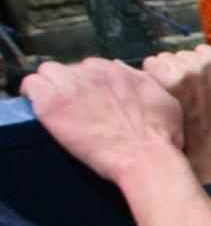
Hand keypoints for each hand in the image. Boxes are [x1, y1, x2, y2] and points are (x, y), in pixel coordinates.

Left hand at [22, 58, 183, 183]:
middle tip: (78, 110)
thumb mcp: (165, 100)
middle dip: (71, 86)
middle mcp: (92, 72)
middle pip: (69, 70)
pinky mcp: (51, 103)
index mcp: (115, 70)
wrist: (146, 158)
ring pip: (47, 73)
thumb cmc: (160, 137)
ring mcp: (70, 86)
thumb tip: (126, 71)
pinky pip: (31, 86)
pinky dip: (34, 96)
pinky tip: (44, 111)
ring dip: (50, 87)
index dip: (91, 86)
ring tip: (58, 109)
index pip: (91, 68)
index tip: (93, 102)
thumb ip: (143, 80)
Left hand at [144, 48, 210, 183]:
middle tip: (188, 93)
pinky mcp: (169, 81)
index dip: (200, 68)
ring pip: (167, 58)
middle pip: (184, 54)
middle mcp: (209, 65)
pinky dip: (152, 75)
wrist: (209, 148)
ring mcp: (188, 73)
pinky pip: (152, 64)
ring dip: (167, 72)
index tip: (200, 85)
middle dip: (184, 69)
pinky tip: (161, 91)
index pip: (202, 51)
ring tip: (175, 95)